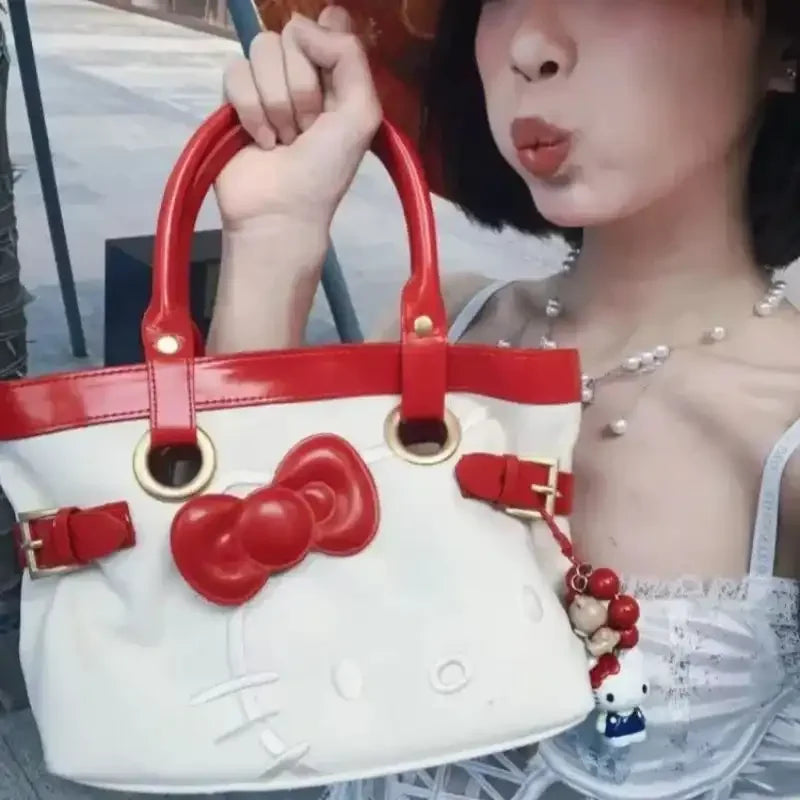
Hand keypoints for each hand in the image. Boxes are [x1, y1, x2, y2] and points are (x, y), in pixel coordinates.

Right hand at [215, 7, 381, 232]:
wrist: (282, 210)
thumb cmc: (326, 169)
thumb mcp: (361, 113)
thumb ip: (349, 56)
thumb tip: (306, 21)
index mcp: (336, 76)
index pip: (326, 24)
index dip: (323, 45)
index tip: (329, 80)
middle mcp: (300, 74)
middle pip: (291, 34)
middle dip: (303, 88)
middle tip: (307, 128)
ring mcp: (264, 85)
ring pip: (261, 49)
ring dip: (277, 102)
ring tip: (285, 139)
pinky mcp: (232, 99)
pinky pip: (235, 71)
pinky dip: (251, 110)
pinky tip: (262, 141)